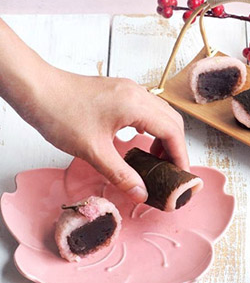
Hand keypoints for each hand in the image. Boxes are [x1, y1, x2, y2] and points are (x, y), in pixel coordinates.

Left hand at [21, 68, 188, 203]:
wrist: (35, 88)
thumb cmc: (59, 114)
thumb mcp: (92, 151)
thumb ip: (121, 174)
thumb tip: (141, 194)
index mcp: (136, 105)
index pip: (172, 132)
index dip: (180, 156)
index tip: (180, 176)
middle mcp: (138, 94)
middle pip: (172, 121)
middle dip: (176, 147)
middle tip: (170, 171)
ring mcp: (129, 90)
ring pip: (161, 114)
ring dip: (164, 136)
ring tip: (155, 159)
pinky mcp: (119, 91)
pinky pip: (147, 109)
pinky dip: (151, 126)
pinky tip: (140, 139)